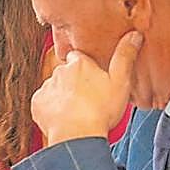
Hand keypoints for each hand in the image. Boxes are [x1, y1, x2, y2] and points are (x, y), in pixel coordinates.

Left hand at [32, 30, 141, 145]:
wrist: (77, 134)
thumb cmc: (101, 110)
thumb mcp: (121, 81)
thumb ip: (125, 57)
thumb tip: (133, 35)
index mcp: (79, 63)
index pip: (79, 57)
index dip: (87, 66)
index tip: (94, 77)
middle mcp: (59, 71)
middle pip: (66, 72)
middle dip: (74, 81)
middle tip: (88, 97)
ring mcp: (46, 87)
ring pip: (55, 87)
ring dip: (63, 95)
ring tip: (77, 109)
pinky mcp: (37, 102)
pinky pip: (44, 102)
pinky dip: (51, 108)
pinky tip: (64, 116)